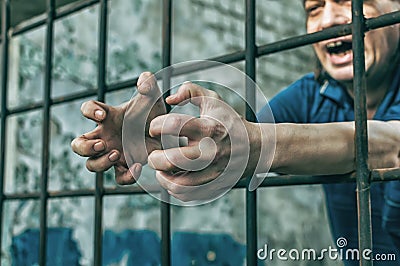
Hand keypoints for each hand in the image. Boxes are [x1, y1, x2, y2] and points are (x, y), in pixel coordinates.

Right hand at [71, 72, 165, 184]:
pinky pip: (118, 178)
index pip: (87, 109)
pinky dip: (126, 176)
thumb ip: (149, 85)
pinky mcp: (126, 166)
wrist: (168, 134)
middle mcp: (106, 136)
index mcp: (109, 117)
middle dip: (84, 146)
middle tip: (101, 144)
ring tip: (115, 154)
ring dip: (99, 162)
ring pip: (91, 165)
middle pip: (78, 145)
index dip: (89, 111)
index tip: (102, 115)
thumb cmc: (154, 114)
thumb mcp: (153, 99)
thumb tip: (144, 79)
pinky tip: (137, 167)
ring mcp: (113, 153)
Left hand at [148, 82, 260, 202]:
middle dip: (155, 159)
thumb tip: (169, 100)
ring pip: (178, 185)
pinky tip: (174, 178)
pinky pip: (188, 195)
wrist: (255, 148)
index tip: (155, 128)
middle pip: (173, 160)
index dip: (156, 126)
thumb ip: (190, 90)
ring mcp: (213, 172)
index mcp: (208, 128)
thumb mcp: (213, 100)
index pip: (173, 125)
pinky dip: (175, 189)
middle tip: (153, 155)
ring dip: (163, 178)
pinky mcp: (214, 186)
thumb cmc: (229, 122)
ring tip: (161, 170)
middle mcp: (211, 152)